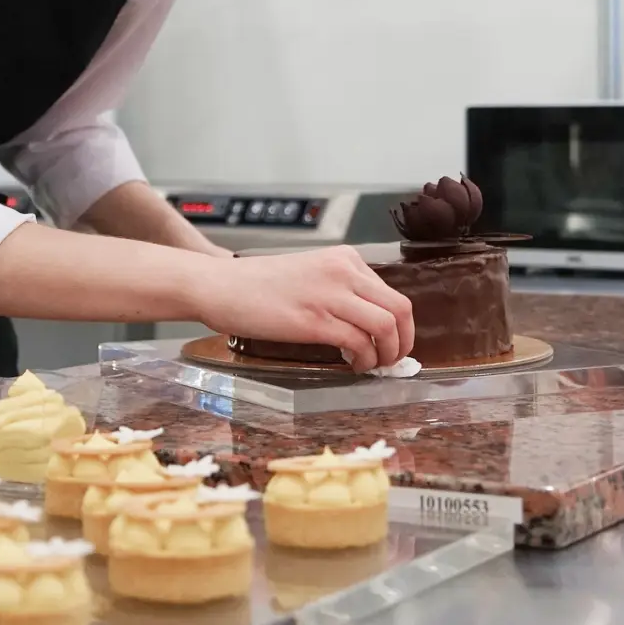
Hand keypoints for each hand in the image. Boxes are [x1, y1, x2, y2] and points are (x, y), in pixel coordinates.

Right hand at [189, 246, 413, 372]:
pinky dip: (364, 360)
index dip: (401, 326)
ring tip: (374, 366)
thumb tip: (368, 323)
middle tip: (393, 360)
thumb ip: (339, 290)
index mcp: (345, 258)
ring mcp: (330, 295)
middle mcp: (343, 271)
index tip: (394, 344)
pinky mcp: (314, 320)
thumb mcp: (310, 274)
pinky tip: (353, 365)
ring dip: (387, 354)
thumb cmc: (258, 285)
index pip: (392, 293)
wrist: (220, 286)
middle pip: (400, 309)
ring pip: (386, 327)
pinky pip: (359, 343)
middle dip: (403, 342)